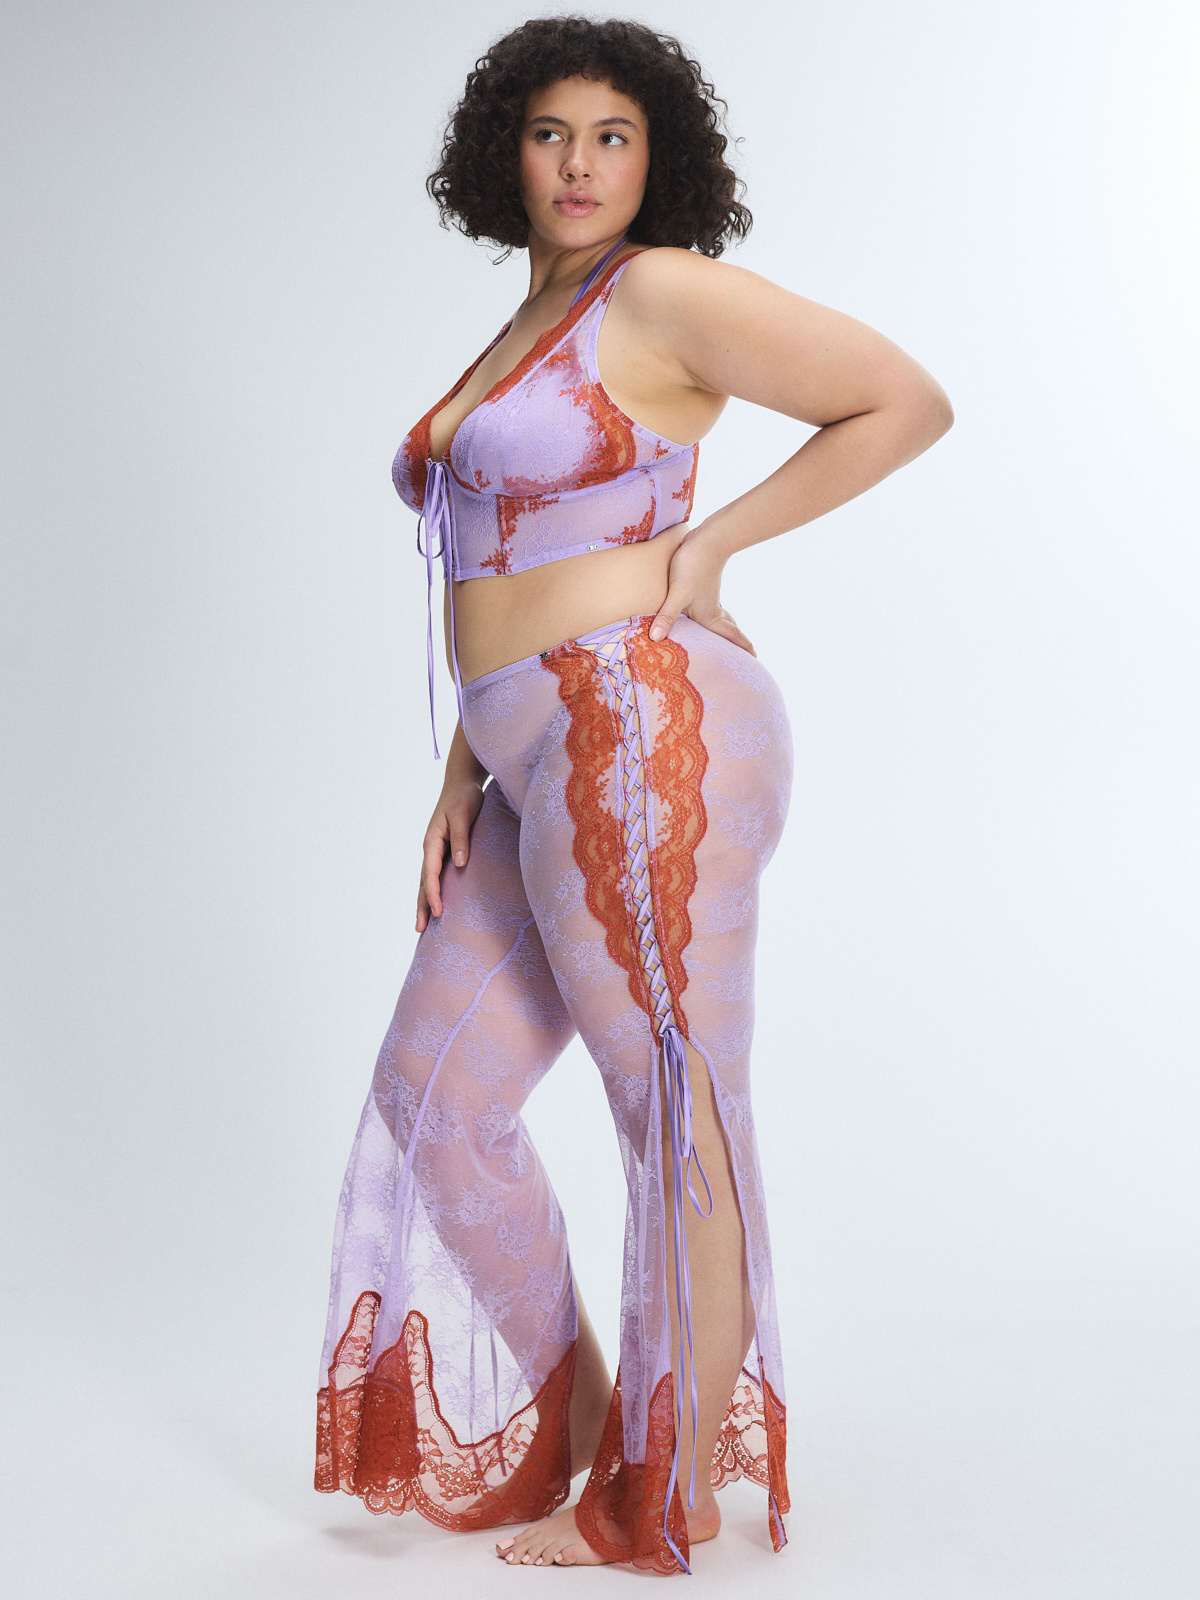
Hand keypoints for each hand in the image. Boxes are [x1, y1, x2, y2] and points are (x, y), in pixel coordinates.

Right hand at [416, 776, 485, 932]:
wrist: (462, 784)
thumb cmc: (464, 798)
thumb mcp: (464, 815)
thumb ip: (462, 839)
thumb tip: (459, 864)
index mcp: (432, 841)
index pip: (430, 873)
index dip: (433, 893)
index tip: (438, 911)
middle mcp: (431, 848)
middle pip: (423, 882)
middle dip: (422, 905)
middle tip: (419, 929)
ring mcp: (436, 851)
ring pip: (427, 881)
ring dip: (425, 902)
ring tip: (424, 924)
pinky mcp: (444, 851)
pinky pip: (436, 875)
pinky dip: (434, 891)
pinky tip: (437, 903)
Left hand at [649, 522, 755, 655]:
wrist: (707, 539)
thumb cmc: (693, 566)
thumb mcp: (677, 593)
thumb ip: (667, 616)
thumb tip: (656, 639)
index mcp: (709, 616)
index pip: (731, 635)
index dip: (743, 647)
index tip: (756, 659)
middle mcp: (712, 609)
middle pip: (728, 630)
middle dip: (735, 643)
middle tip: (743, 656)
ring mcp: (709, 597)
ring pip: (720, 618)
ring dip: (724, 629)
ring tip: (724, 640)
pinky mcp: (703, 587)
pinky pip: (711, 608)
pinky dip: (712, 617)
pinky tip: (704, 615)